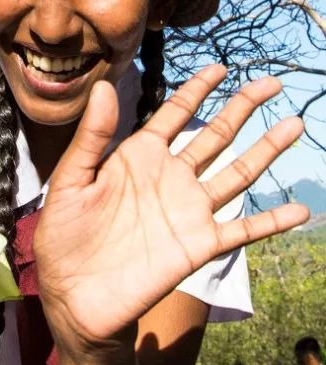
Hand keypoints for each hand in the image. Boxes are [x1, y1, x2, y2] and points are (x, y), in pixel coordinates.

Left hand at [35, 65, 307, 358]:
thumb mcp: (71, 180)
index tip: (220, 67)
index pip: (173, 115)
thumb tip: (102, 85)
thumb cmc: (64, 236)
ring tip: (293, 126)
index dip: (196, 90)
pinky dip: (271, 221)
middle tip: (271, 82)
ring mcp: (188, 211)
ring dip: (265, 152)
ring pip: (236, 174)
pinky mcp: (198, 246)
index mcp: (136, 157)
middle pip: (214, 136)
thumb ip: (91, 136)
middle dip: (241, 108)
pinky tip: (299, 210)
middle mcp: (169, 178)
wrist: (73, 296)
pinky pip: (242, 230)